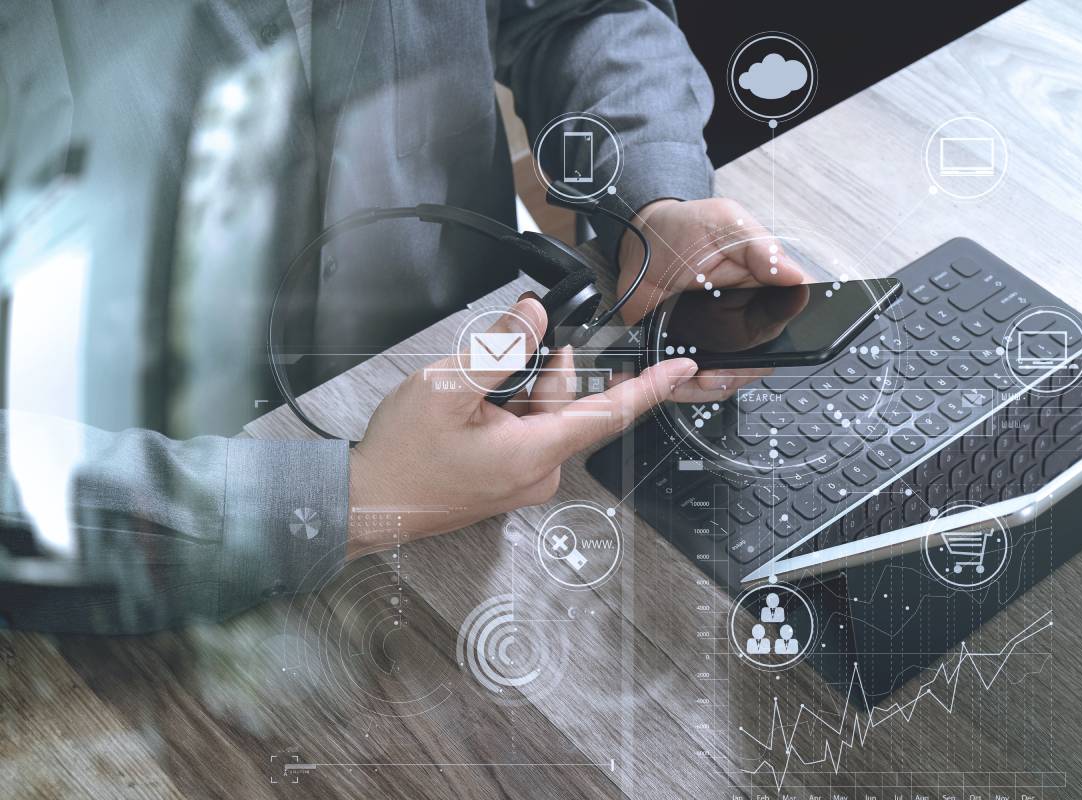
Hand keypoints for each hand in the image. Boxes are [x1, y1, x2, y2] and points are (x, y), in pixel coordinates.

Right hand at [346, 296, 698, 557]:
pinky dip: (511, 409)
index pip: (609, 413)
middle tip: (511, 340)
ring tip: (474, 383)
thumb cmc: (402, 456)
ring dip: (520, 389)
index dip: (649, 387)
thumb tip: (534, 316)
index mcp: (535, 452)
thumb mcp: (448, 386)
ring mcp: (523, 480)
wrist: (367, 502)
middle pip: (568, 405)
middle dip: (544, 368)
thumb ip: (500, 347)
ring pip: (544, 417)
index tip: (681, 369)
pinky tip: (476, 403)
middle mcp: (538, 472)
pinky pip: (527, 434)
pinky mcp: (508, 481)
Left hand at [615, 198, 807, 398]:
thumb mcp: (726, 223)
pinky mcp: (690, 349)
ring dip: (715, 384)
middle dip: (742, 373)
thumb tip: (795, 274)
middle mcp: (746, 316)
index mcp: (765, 287)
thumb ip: (761, 247)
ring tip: (696, 379)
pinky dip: (686, 387)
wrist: (636, 244)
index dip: (789, 340)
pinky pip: (695, 379)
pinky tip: (675, 381)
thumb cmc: (684, 227)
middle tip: (718, 372)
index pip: (791, 319)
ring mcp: (719, 336)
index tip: (764, 346)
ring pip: (730, 375)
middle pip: (762, 358)